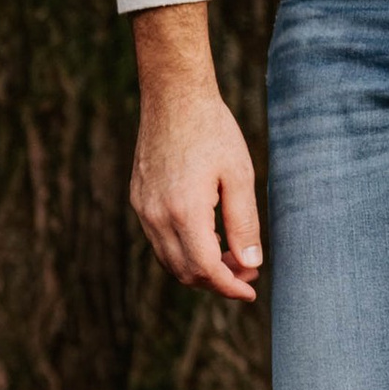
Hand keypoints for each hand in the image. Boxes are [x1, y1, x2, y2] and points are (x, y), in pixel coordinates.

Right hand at [129, 4, 261, 303]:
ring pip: (169, 260)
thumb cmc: (213, 132)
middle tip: (247, 273)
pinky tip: (208, 240)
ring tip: (232, 258)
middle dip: (217, 281)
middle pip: (185, 271)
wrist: (173, 97)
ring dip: (199, 269)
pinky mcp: (138, 199)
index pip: (206, 269)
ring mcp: (142, 208)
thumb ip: (244, 224)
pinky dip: (183, 252)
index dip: (230, 286)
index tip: (250, 292)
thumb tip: (251, 265)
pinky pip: (159, 241)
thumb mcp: (240, 177)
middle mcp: (156, 215)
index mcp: (184, 211)